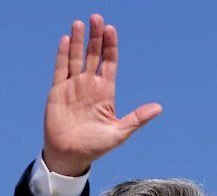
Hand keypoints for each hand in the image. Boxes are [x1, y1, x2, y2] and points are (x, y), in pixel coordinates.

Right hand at [42, 14, 162, 176]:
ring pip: (76, 58)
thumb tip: (158, 108)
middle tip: (97, 18)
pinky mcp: (57, 91)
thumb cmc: (95, 146)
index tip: (111, 30)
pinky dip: (63, 55)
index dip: (110, 47)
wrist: (70, 156)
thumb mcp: (119, 133)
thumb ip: (137, 119)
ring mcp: (73, 87)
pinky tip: (66, 40)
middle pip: (93, 55)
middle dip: (95, 37)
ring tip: (80, 23)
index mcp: (105, 93)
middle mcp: (89, 86)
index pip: (109, 63)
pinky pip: (60, 69)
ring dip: (77, 41)